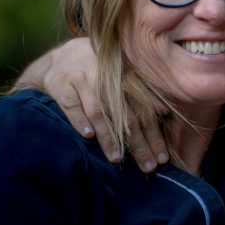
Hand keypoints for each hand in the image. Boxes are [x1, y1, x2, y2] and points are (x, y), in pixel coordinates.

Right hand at [14, 38, 168, 171]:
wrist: (59, 57)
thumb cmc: (97, 71)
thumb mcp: (120, 76)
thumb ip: (142, 92)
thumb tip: (164, 111)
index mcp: (125, 77)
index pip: (144, 110)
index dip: (154, 135)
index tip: (162, 158)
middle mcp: (106, 78)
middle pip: (126, 115)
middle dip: (138, 143)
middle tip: (147, 166)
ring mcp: (83, 80)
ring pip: (98, 111)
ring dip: (108, 136)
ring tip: (117, 158)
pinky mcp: (61, 84)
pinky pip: (71, 105)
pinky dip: (79, 120)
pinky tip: (88, 136)